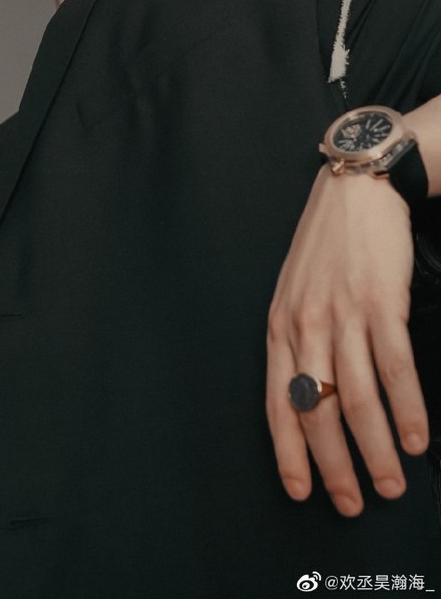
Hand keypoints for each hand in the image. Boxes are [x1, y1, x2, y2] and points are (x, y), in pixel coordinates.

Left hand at [266, 163, 428, 516]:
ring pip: (357, 399)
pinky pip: (393, 368)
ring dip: (376, 449)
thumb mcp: (294, 292)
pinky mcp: (379, 302)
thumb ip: (299, 341)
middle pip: (318, 411)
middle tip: (354, 503)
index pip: (278, 403)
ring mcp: (343, 314)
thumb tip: (314, 398)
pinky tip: (417, 437)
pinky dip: (407, 408)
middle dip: (335, 466)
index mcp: (280, 326)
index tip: (301, 491)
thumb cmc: (327, 246)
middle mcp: (305, 325)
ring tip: (392, 483)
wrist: (356, 191)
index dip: (290, 452)